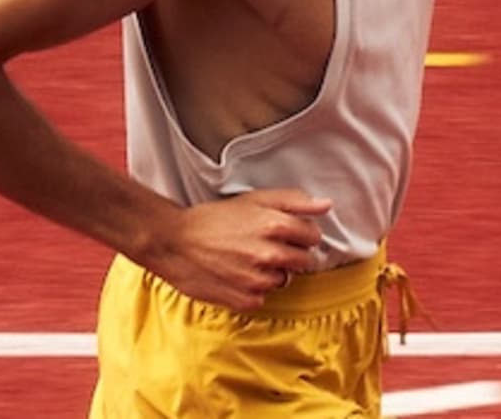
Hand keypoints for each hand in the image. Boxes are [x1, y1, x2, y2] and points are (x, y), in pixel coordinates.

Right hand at [143, 188, 329, 310]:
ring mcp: (259, 280)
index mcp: (275, 225)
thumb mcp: (253, 199)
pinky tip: (236, 275)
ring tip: (246, 260)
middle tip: (266, 246)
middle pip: (305, 261)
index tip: (286, 233)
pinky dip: (253, 289)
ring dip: (272, 272)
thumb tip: (326, 205)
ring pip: (283, 280)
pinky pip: (263, 298)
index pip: (313, 236)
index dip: (301, 234)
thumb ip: (294, 201)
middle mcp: (271, 254)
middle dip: (291, 254)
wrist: (175, 242)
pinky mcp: (246, 300)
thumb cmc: (213, 219)